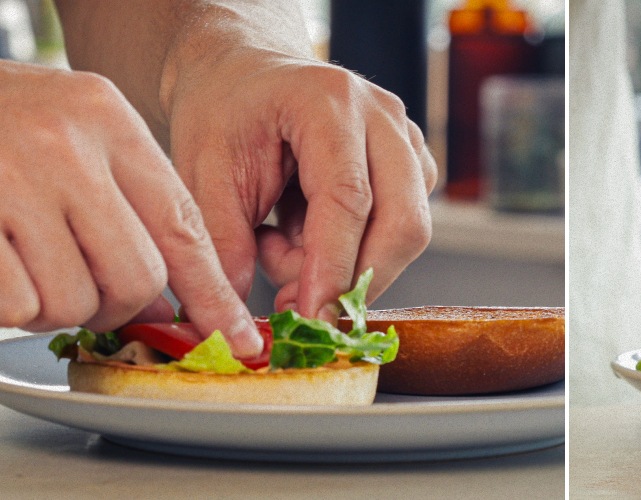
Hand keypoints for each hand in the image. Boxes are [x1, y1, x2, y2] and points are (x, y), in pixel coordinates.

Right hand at [0, 61, 259, 354]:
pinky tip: (1, 267)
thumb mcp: (76, 127)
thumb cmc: (1, 119)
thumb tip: (171, 302)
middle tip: (89, 291)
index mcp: (106, 119)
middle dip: (118, 304)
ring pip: (74, 301)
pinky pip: (17, 305)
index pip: (182, 225)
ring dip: (55, 305)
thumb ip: (130, 200)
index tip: (234, 337)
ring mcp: (10, 183)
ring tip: (28, 264)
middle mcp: (63, 147)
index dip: (212, 293)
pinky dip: (12, 307)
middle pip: (136, 276)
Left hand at [164, 49, 435, 321]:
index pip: (348, 198)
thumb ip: (222, 243)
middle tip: (296, 307)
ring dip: (347, 263)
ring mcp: (407, 138)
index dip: (333, 267)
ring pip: (407, 232)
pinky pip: (400, 228)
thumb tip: (239, 318)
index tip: (311, 318)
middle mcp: (382, 115)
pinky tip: (304, 229)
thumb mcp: (201, 172)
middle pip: (403, 221)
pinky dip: (354, 249)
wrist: (245, 75)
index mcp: (327, 101)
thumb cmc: (223, 112)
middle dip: (355, 280)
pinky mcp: (414, 164)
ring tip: (279, 243)